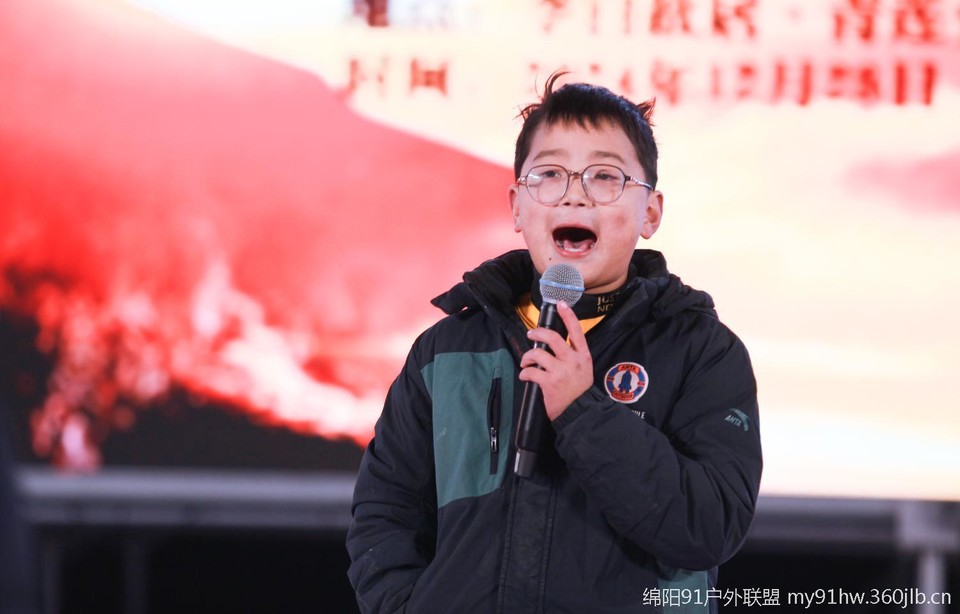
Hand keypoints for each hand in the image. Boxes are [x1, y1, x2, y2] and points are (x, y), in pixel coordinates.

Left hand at [519, 301, 593, 419]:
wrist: (581, 412)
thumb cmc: (579, 391)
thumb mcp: (584, 370)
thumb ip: (573, 356)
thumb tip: (553, 345)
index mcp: (583, 356)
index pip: (576, 331)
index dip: (568, 315)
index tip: (560, 304)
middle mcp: (573, 360)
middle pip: (552, 337)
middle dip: (537, 332)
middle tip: (531, 334)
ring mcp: (561, 371)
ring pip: (538, 353)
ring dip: (527, 356)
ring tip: (526, 362)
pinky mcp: (550, 382)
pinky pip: (531, 371)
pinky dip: (524, 373)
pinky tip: (525, 376)